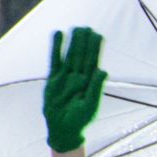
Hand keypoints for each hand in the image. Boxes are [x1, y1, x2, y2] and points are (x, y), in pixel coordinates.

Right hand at [43, 28, 106, 152]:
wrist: (63, 128)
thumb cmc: (80, 119)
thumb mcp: (91, 105)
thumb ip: (96, 88)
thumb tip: (103, 70)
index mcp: (91, 82)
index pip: (94, 61)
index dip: (95, 48)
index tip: (97, 35)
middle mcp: (80, 77)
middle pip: (82, 55)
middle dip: (84, 41)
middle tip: (86, 27)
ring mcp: (66, 76)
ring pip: (70, 55)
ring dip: (73, 42)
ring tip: (75, 28)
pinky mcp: (53, 78)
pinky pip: (55, 60)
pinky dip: (56, 47)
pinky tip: (58, 34)